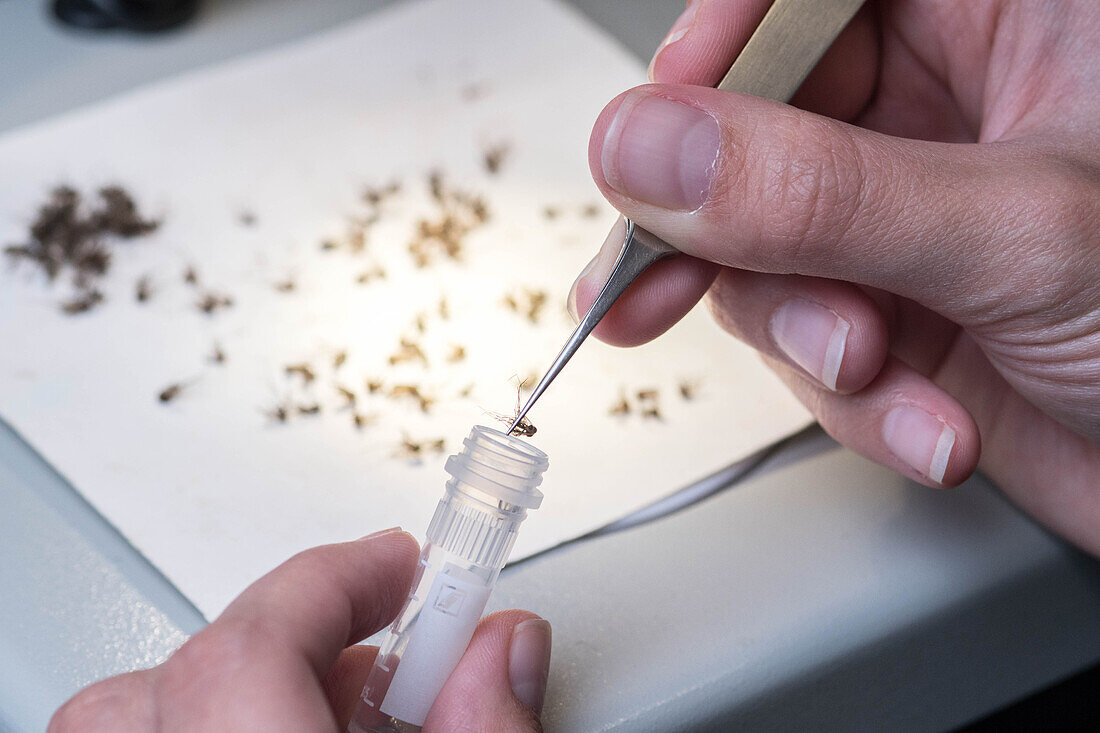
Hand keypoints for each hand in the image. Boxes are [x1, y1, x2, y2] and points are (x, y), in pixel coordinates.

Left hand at [49, 529, 549, 731]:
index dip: (334, 580)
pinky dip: (212, 722)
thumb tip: (503, 643)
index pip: (246, 652)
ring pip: (134, 713)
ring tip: (342, 698)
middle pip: (177, 678)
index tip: (407, 561)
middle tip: (383, 642)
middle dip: (288, 631)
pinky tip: (291, 729)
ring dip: (244, 678)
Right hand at [571, 1, 1099, 553]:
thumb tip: (650, 148)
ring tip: (868, 367)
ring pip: (762, 253)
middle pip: (753, 131)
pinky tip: (915, 420)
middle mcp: (944, 113)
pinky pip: (804, 341)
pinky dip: (847, 399)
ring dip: (801, 333)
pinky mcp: (893, 315)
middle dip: (726, 232)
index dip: (718, 49)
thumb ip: (819, 191)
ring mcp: (907, 221)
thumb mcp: (1014, 236)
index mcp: (1004, 21)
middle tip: (662, 279)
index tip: (658, 129)